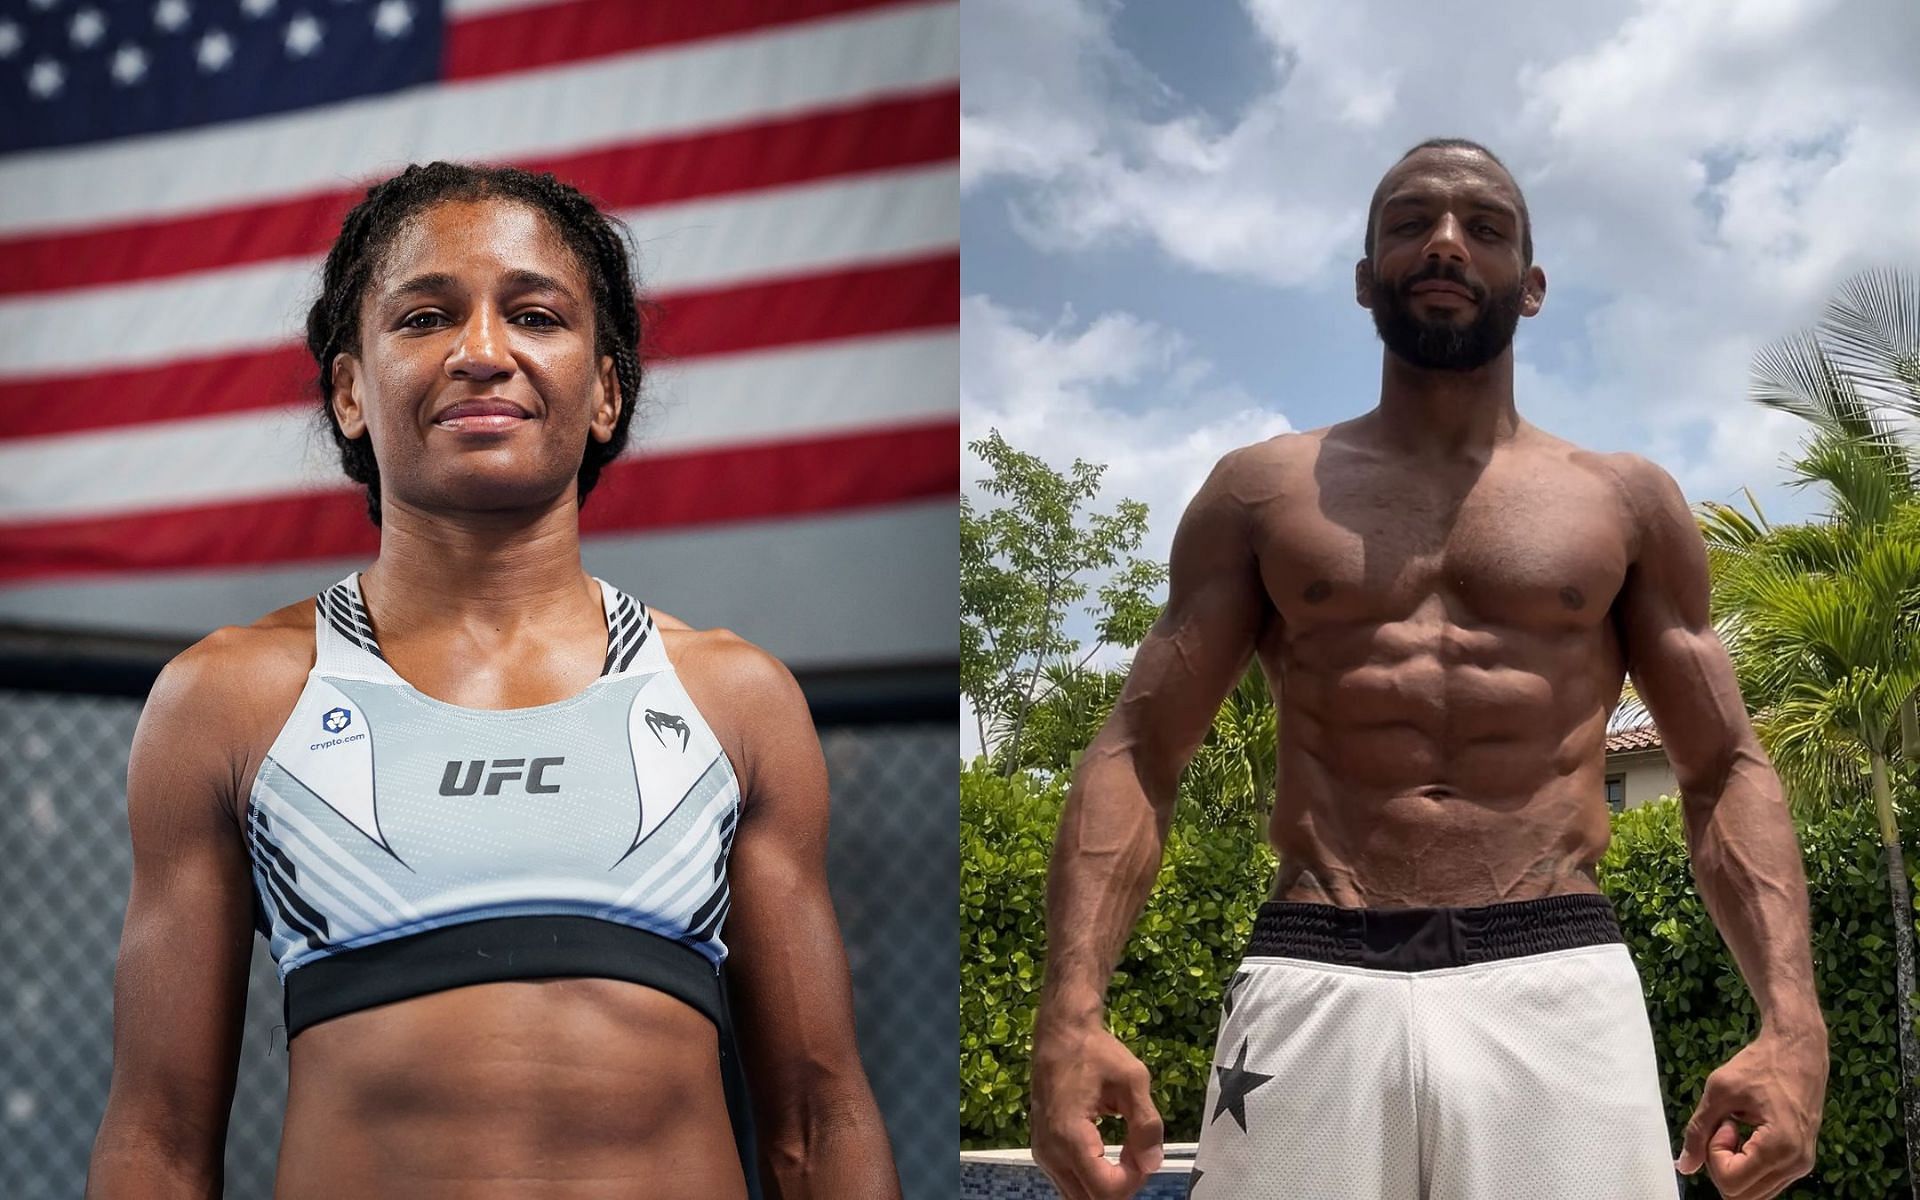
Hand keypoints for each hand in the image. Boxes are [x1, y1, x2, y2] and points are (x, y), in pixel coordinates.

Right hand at [1029, 1022, 1163, 1199]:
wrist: (1060, 1033)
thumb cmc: (1096, 1052)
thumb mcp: (1133, 1080)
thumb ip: (1147, 1125)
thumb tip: (1152, 1164)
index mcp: (1070, 1136)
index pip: (1105, 1191)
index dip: (1133, 1181)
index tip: (1144, 1154)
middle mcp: (1050, 1153)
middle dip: (1121, 1187)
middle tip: (1138, 1157)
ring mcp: (1043, 1154)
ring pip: (1078, 1196)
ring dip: (1106, 1186)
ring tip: (1126, 1155)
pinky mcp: (1042, 1151)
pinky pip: (1069, 1182)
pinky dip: (1092, 1178)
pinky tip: (1108, 1154)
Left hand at [1676, 1025, 1826, 1199]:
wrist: (1799, 1050)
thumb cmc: (1760, 1065)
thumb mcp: (1719, 1091)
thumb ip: (1698, 1130)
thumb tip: (1684, 1166)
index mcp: (1780, 1148)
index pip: (1731, 1183)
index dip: (1714, 1156)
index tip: (1723, 1123)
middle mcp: (1796, 1164)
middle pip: (1742, 1195)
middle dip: (1723, 1166)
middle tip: (1726, 1127)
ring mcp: (1801, 1166)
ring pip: (1754, 1192)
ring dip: (1735, 1167)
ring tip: (1738, 1129)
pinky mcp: (1800, 1161)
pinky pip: (1766, 1180)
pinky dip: (1748, 1165)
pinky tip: (1748, 1135)